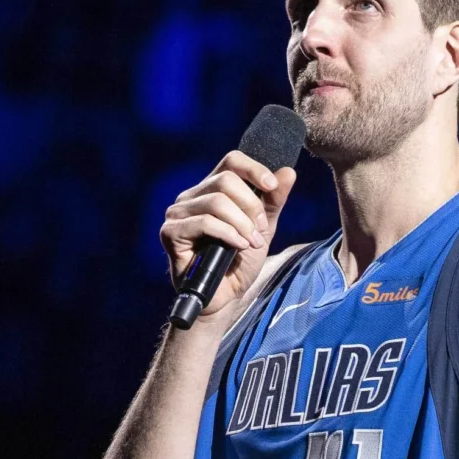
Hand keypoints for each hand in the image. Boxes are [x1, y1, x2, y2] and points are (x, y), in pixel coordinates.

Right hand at [159, 151, 296, 317]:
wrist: (226, 297)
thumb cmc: (240, 262)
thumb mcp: (263, 228)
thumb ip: (273, 200)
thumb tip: (288, 171)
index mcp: (211, 189)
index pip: (231, 161)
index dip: (254, 169)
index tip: (272, 187)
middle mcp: (191, 197)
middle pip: (226, 180)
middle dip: (251, 206)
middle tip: (260, 230)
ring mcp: (178, 213)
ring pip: (217, 202)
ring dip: (242, 224)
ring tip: (251, 243)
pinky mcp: (170, 233)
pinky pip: (204, 223)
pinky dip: (228, 234)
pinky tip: (238, 247)